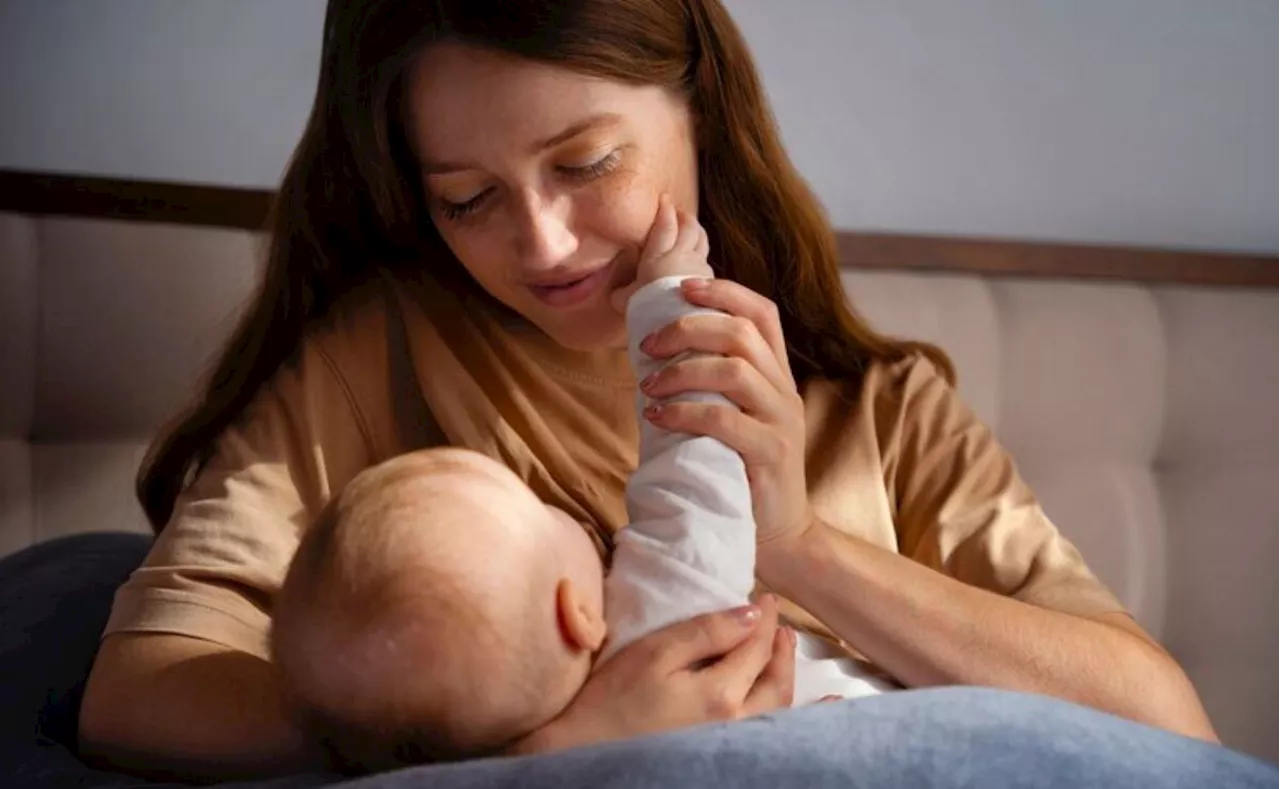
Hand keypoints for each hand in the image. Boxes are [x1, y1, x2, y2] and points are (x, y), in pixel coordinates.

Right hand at [514, 595, 794, 753]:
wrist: (585, 753)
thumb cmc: (612, 700)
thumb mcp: (655, 653)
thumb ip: (706, 632)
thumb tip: (751, 614)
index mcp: (721, 693)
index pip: (756, 645)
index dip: (763, 618)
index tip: (765, 598)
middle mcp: (737, 722)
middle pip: (776, 679)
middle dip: (780, 647)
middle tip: (778, 624)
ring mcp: (732, 743)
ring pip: (777, 708)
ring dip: (786, 676)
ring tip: (783, 652)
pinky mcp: (721, 753)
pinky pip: (771, 734)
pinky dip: (798, 723)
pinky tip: (819, 716)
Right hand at [610, 195, 713, 312]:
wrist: (677, 324)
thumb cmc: (648, 311)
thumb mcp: (626, 301)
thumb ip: (621, 293)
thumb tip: (615, 293)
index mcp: (657, 255)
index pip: (664, 224)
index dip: (665, 209)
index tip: (664, 198)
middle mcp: (681, 256)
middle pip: (688, 226)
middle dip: (683, 215)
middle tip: (679, 211)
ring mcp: (698, 266)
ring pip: (701, 239)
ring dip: (696, 229)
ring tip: (692, 226)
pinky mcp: (710, 279)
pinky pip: (707, 259)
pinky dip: (702, 253)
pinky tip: (699, 258)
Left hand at [636, 276, 814, 552]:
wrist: (780, 536)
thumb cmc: (741, 474)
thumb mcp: (734, 420)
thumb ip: (711, 387)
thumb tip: (652, 355)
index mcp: (777, 376)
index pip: (762, 313)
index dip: (724, 292)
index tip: (682, 288)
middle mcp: (784, 392)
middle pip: (742, 332)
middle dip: (688, 328)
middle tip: (648, 346)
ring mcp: (781, 422)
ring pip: (734, 370)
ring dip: (682, 371)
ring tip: (649, 387)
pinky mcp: (770, 454)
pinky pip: (724, 419)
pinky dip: (684, 412)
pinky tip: (657, 418)